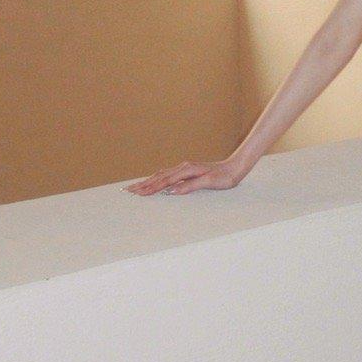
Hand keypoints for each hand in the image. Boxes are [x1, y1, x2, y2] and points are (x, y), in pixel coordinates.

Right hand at [123, 157, 244, 195]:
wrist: (234, 168)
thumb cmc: (224, 177)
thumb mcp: (208, 182)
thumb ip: (190, 186)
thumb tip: (171, 191)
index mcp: (186, 171)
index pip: (163, 182)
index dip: (149, 188)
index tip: (136, 193)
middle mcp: (183, 168)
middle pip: (158, 177)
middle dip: (142, 185)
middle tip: (127, 191)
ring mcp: (184, 169)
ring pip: (161, 175)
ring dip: (147, 181)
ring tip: (135, 187)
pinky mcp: (187, 171)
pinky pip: (167, 175)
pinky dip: (157, 179)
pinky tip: (153, 181)